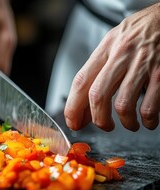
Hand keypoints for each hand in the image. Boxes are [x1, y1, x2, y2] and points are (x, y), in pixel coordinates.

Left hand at [64, 3, 159, 131]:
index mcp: (106, 49)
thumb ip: (100, 68)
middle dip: (97, 119)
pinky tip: (147, 119)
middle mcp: (121, 56)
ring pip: (123, 104)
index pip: (81, 82)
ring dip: (125, 122)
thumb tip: (86, 101)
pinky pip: (150, 105)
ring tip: (129, 124)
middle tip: (103, 126)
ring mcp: (143, 64)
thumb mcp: (114, 41)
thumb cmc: (141, 30)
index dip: (73, 108)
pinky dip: (147, 119)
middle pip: (97, 96)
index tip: (74, 122)